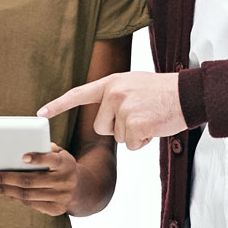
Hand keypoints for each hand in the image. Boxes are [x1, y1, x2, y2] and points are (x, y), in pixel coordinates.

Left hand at [0, 143, 77, 215]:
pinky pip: (30, 204)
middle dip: (6, 178)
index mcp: (66, 164)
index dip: (38, 159)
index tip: (22, 157)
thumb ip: (47, 149)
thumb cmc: (61, 165)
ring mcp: (61, 197)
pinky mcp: (56, 210)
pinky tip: (2, 192)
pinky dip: (14, 198)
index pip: (51, 160)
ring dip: (5, 190)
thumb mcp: (60, 154)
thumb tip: (28, 144)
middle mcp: (65, 182)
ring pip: (27, 195)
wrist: (80, 188)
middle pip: (31, 181)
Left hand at [37, 72, 186, 149]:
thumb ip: (114, 96)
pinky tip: (154, 126)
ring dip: (133, 134)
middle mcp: (114, 94)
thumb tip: (102, 118)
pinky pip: (132, 144)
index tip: (40, 114)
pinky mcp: (135, 123)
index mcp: (111, 83)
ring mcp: (124, 108)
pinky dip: (143, 141)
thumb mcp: (132, 84)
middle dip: (118, 128)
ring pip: (118, 137)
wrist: (187, 94)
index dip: (58, 105)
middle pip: (101, 127)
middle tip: (138, 115)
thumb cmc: (161, 92)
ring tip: (149, 118)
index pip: (78, 94)